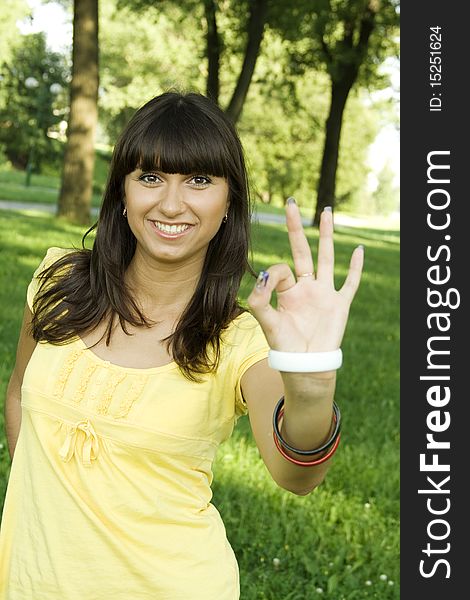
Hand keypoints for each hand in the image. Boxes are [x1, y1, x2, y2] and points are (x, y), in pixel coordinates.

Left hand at [247, 200, 363, 352]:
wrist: (305, 364)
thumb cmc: (284, 345)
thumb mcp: (266, 322)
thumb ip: (259, 299)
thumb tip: (263, 274)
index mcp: (287, 290)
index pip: (281, 268)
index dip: (274, 274)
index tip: (268, 285)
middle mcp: (306, 286)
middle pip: (302, 250)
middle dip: (296, 227)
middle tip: (290, 202)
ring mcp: (325, 293)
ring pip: (327, 257)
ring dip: (326, 235)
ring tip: (326, 211)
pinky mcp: (340, 303)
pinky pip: (350, 282)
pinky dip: (356, 267)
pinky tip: (358, 249)